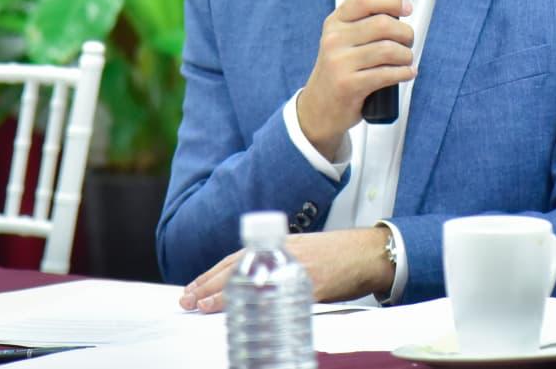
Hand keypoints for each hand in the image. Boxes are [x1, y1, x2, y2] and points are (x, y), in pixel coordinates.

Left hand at [178, 228, 394, 312]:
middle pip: (237, 267)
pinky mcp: (312, 284)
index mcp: (280, 244)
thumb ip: (280, 261)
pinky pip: (278, 295)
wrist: (369, 253)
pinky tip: (242, 312)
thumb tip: (254, 282)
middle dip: (208, 284)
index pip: (237, 257)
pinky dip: (257, 303)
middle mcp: (284, 252)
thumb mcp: (303, 252)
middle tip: (186, 300)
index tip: (193, 288)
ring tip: (199, 306)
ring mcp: (297, 268)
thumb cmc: (339, 255)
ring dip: (222, 293)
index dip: (212, 273)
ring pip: (251, 279)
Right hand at [298, 0, 414, 159]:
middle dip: (405, 32)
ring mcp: (339, 63)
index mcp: (334, 22)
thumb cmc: (339, 69)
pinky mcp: (349, 85)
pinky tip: (406, 73)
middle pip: (383, 24)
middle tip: (408, 41)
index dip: (391, 0)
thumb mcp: (347, 38)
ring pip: (388, 49)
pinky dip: (404, 72)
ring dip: (406, 55)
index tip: (406, 8)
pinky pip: (387, 74)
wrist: (318, 108)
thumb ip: (373, 13)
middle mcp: (334, 39)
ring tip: (406, 60)